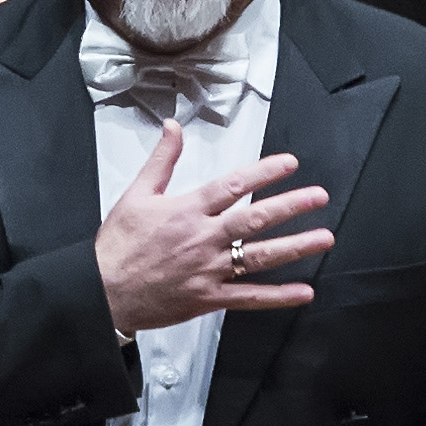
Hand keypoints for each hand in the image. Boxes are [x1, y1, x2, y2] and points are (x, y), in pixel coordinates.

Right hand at [95, 130, 329, 334]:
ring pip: (259, 256)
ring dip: (295, 247)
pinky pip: (249, 297)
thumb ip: (162, 160)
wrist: (102, 291)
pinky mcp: (208, 298)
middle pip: (254, 219)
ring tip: (323, 237)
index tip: (289, 164)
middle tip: (318, 197)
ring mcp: (208, 270)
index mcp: (187, 210)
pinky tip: (303, 291)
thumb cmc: (117, 246)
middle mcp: (203, 239)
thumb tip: (173, 127)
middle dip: (291, 206)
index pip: (233, 186)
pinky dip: (278, 296)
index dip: (264, 173)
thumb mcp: (136, 194)